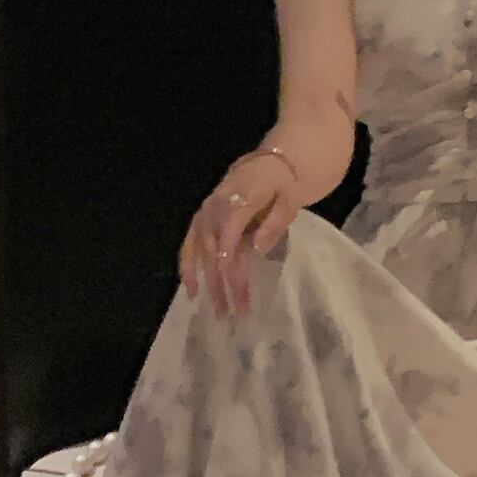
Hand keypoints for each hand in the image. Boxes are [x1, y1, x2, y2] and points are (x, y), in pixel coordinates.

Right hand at [177, 146, 302, 317]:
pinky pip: (188, 245)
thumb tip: (257, 248)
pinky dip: (187, 268)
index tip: (231, 283)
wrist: (268, 165)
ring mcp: (206, 213)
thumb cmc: (282, 186)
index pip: (230, 229)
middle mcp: (216, 205)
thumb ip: (275, 223)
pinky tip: (192, 291)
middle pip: (214, 246)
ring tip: (216, 309)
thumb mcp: (289, 200)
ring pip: (200, 250)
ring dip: (207, 281)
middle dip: (221, 280)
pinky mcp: (200, 220)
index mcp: (240, 197)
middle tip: (232, 310)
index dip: (228, 255)